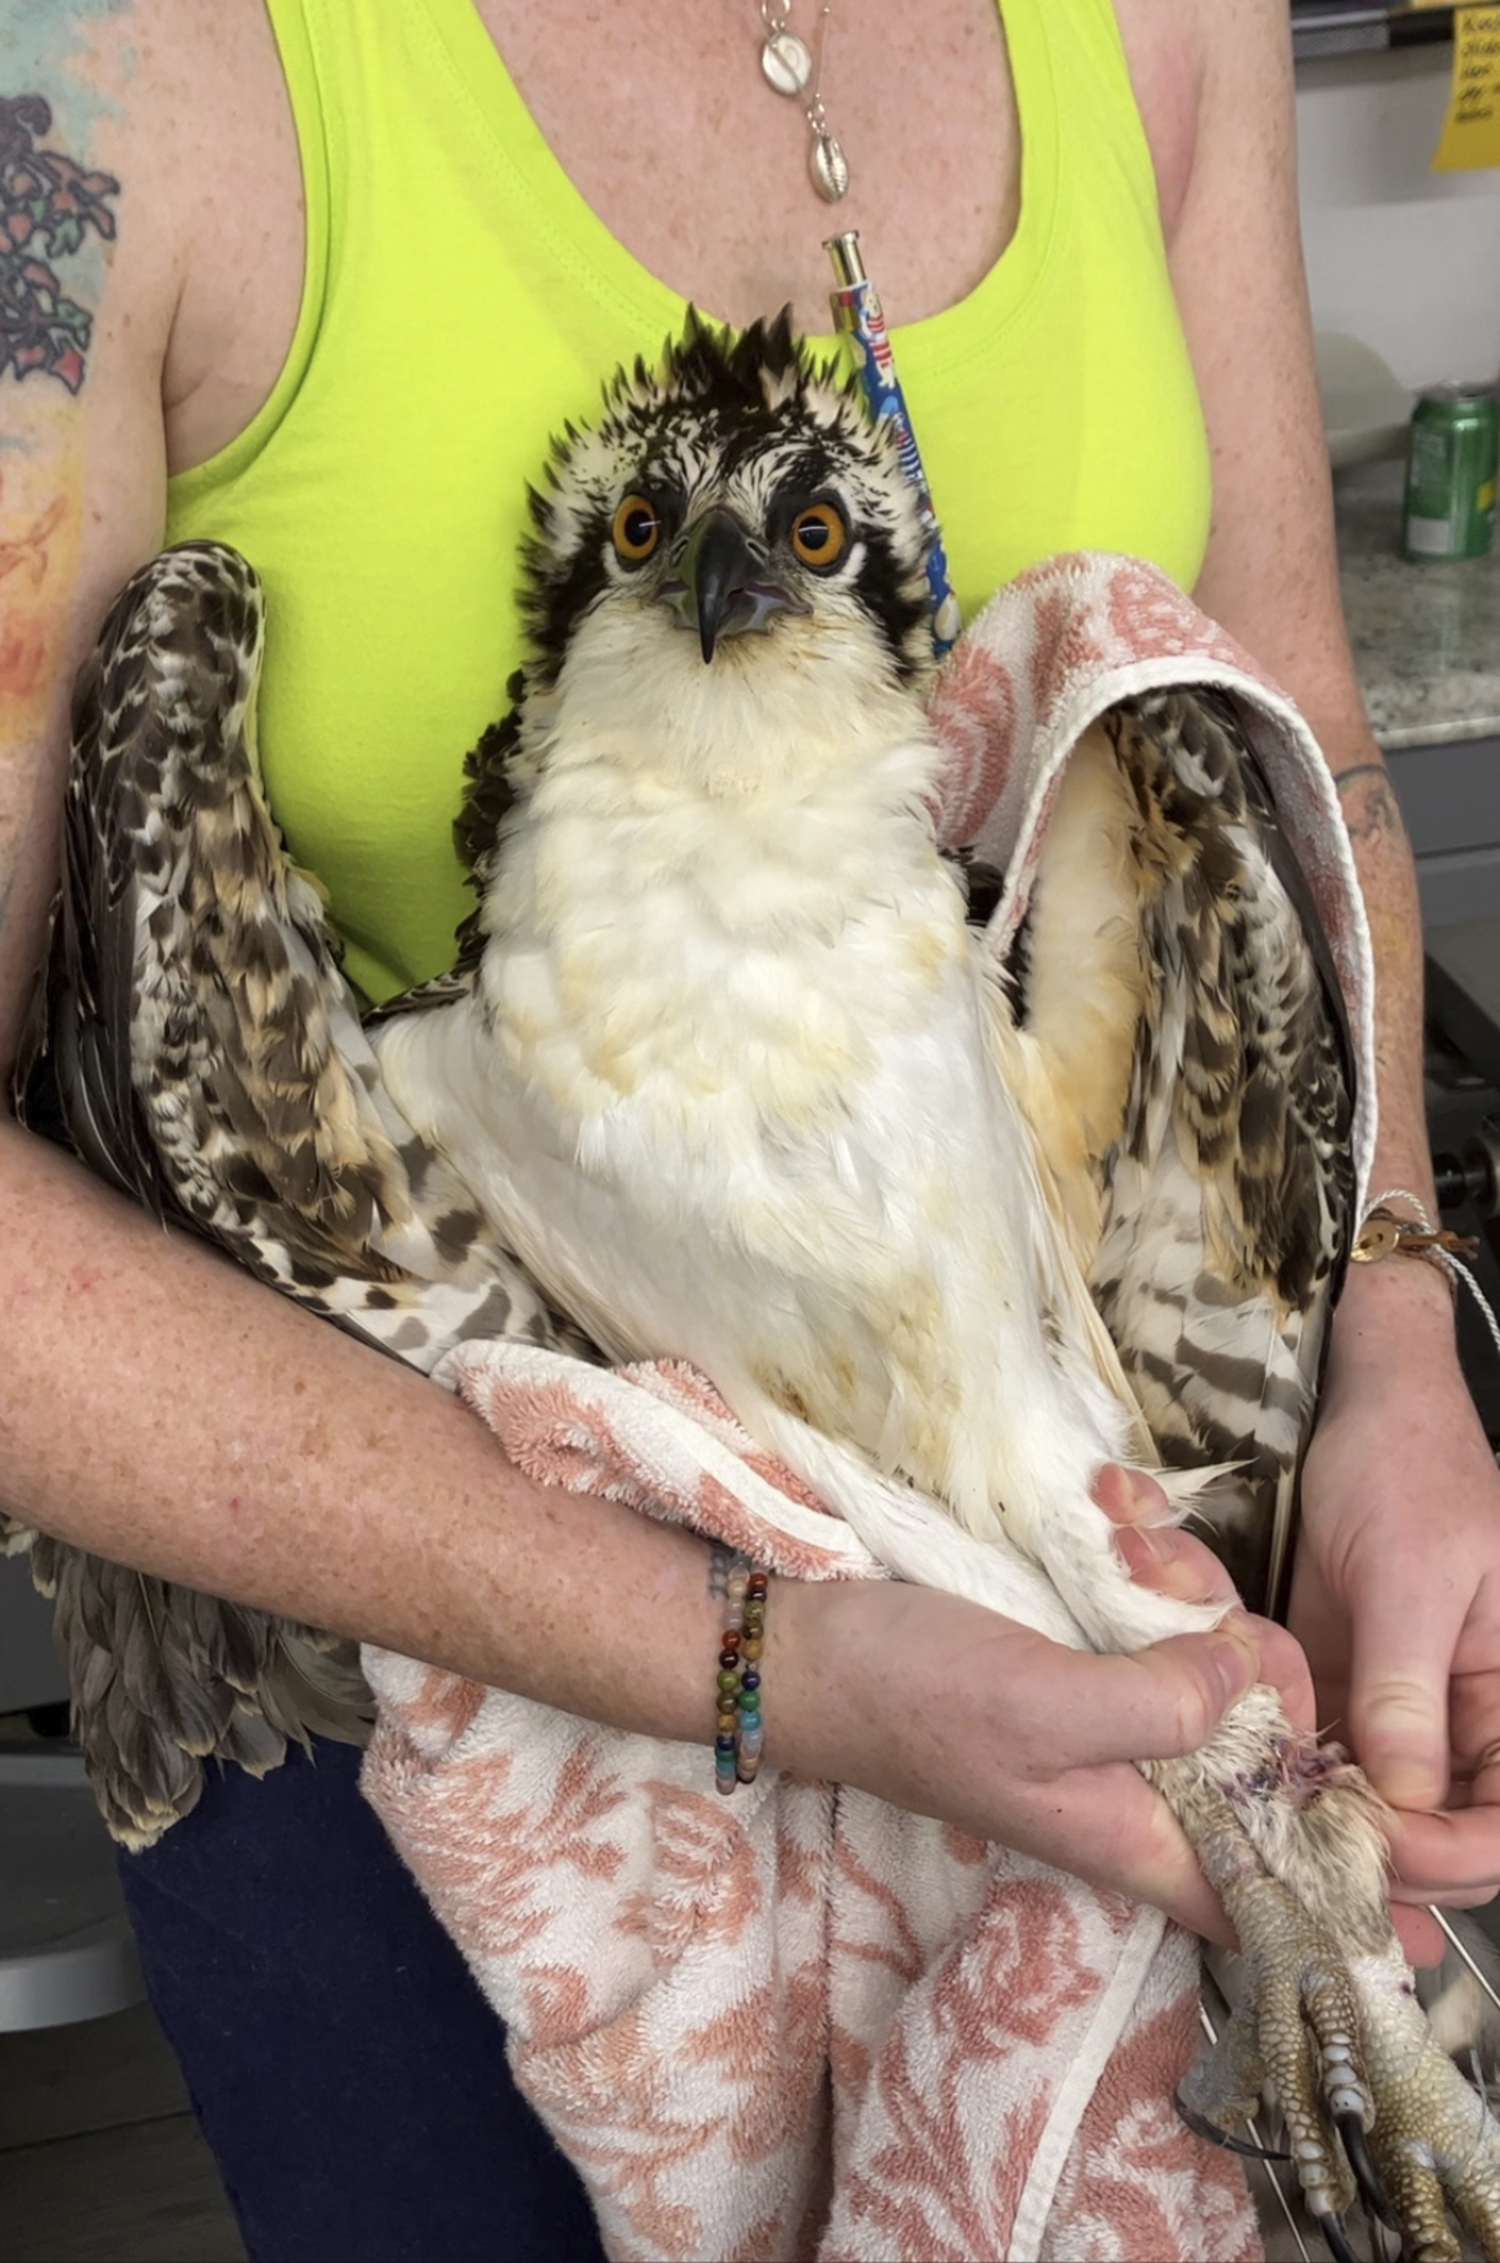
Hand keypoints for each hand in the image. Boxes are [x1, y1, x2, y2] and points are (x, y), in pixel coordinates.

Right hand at [774, 1466, 1312, 1948]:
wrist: (804, 1642)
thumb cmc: (911, 1695)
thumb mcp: (1039, 1708)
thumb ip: (1158, 1707)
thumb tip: (1248, 1684)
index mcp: (1138, 1836)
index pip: (1273, 1891)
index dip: (1352, 1883)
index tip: (1414, 1836)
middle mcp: (1140, 1786)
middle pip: (1264, 1746)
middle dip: (1255, 1660)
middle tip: (1184, 1587)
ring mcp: (1112, 1716)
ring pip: (1217, 1666)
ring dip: (1190, 1590)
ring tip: (1122, 1530)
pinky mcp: (1084, 1657)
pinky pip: (1158, 1618)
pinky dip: (1149, 1564)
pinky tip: (1111, 1513)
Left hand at [1291, 1261, 1499, 1963]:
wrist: (1370, 1409)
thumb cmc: (1408, 1474)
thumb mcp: (1410, 1576)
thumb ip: (1406, 1686)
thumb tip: (1406, 1798)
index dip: (1449, 1859)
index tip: (1377, 1849)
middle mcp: (1463, 1720)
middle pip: (1442, 1837)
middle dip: (1384, 1866)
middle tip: (1306, 1860)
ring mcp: (1400, 1709)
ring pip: (1376, 1811)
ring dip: (1326, 1832)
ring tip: (1269, 1841)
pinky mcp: (1342, 1687)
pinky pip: (1324, 1758)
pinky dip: (1290, 1780)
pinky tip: (1247, 1786)